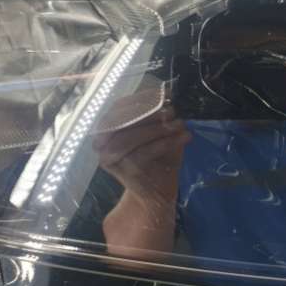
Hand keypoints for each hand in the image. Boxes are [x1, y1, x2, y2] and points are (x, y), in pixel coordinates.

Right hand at [95, 98, 190, 257]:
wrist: (156, 192)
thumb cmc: (156, 158)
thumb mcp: (154, 131)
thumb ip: (153, 113)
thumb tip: (164, 93)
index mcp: (105, 131)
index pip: (117, 108)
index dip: (140, 99)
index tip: (163, 93)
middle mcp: (101, 145)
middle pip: (121, 121)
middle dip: (149, 113)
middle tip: (172, 110)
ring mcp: (111, 160)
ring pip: (131, 137)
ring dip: (159, 128)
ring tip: (180, 123)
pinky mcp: (125, 172)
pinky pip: (145, 152)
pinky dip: (167, 142)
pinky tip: (185, 136)